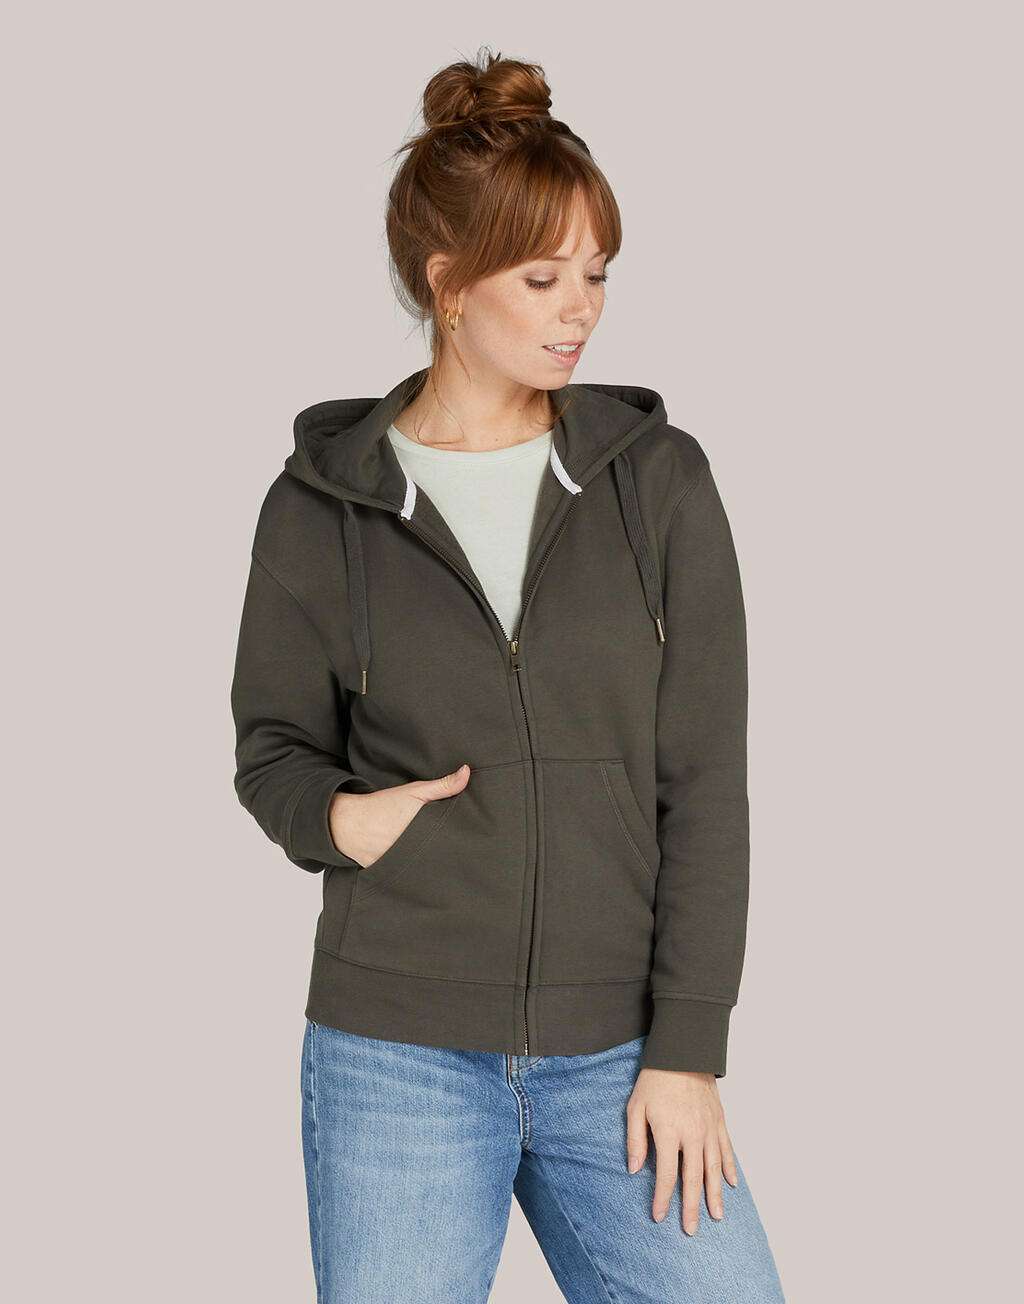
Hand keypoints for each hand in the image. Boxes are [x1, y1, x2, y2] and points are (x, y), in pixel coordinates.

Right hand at [328, 764, 470, 866]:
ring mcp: (403, 868)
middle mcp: (414, 855)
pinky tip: (429, 875)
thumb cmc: (382, 806)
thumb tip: (467, 772)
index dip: (464, 844)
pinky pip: (412, 877)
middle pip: (442, 859)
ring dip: (436, 868)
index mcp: (424, 835)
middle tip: (468, 858)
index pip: (452, 844)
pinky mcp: (393, 877)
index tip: (475, 842)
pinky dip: (418, 874)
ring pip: (428, 870)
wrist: (347, 824)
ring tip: (450, 868)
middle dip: (452, 857)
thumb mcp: (413, 792)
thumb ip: (442, 785)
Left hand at [626, 1068, 737, 1233]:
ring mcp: (709, 1129)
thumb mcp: (635, 1107)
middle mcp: (692, 1135)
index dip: (662, 1198)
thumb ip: (635, 1140)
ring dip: (715, 1195)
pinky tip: (731, 1184)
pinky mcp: (719, 1121)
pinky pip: (726, 1150)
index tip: (658, 1216)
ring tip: (716, 1216)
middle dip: (691, 1207)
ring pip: (714, 1169)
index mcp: (669, 1132)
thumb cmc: (655, 1078)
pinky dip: (730, 1168)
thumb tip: (634, 1169)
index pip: (666, 1175)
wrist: (683, 1051)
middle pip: (693, 1179)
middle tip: (690, 1230)